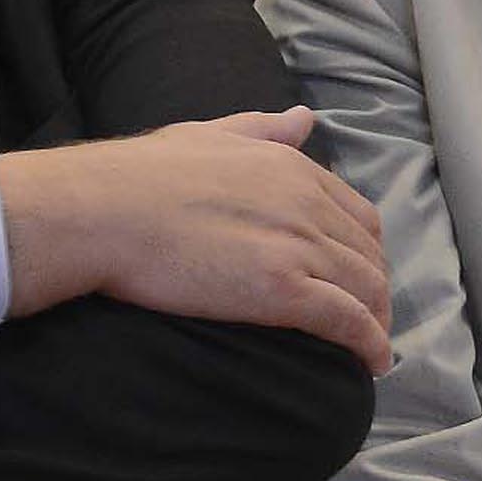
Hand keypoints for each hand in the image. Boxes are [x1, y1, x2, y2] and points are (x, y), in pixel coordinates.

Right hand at [0, 109, 390, 373]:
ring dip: (377, 320)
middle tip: (364, 317)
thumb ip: (261, 129)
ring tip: (369, 347)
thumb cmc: (140, 174)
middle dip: (374, 287)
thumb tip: (304, 117)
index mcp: (290, 166)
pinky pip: (349, 321)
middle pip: (368, 252)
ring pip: (367, 287)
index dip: (362, 248)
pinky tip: (371, 362)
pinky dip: (370, 344)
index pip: (356, 213)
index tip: (352, 274)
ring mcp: (298, 244)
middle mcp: (305, 201)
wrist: (104, 209)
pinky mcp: (284, 289)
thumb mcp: (207, 134)